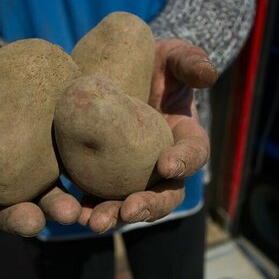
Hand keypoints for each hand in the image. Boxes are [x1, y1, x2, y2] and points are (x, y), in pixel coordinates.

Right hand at [0, 39, 81, 236]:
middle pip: (4, 203)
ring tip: (69, 214)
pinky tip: (98, 201)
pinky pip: (78, 178)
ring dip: (56, 209)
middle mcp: (0, 175)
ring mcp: (36, 169)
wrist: (14, 66)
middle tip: (29, 222)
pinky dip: (87, 193)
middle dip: (16, 216)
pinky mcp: (67, 157)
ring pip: (45, 197)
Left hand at [77, 38, 216, 232]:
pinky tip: (70, 213)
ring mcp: (132, 176)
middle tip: (128, 210)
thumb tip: (208, 74)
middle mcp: (162, 166)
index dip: (184, 162)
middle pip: (164, 195)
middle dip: (148, 206)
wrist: (119, 70)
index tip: (166, 165)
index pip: (193, 155)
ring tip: (94, 221)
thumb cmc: (154, 63)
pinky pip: (95, 198)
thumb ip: (190, 62)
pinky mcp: (101, 176)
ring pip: (129, 205)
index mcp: (185, 140)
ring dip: (113, 215)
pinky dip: (84, 208)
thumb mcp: (174, 57)